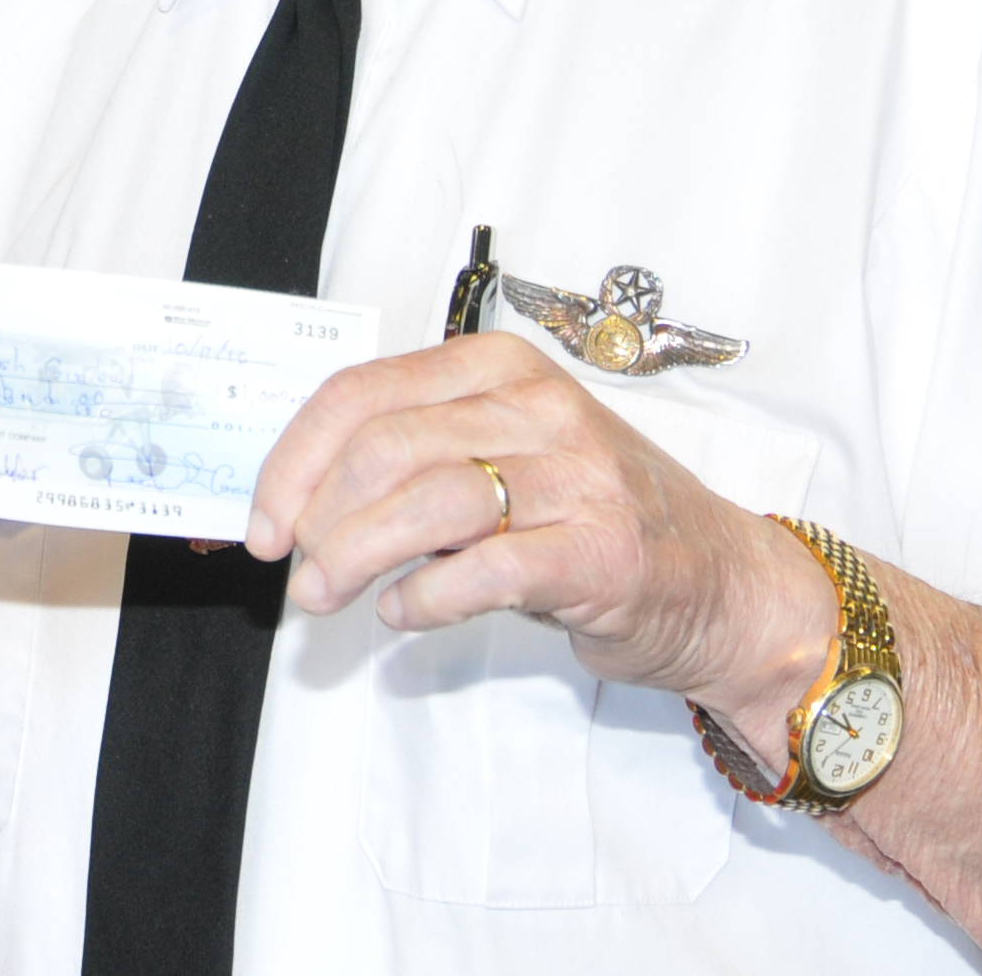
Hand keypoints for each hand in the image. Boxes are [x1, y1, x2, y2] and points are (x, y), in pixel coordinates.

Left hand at [242, 332, 835, 723]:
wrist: (721, 581)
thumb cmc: (593, 518)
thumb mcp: (505, 459)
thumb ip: (416, 462)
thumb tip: (296, 504)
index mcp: (500, 367)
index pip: (363, 391)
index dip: (293, 459)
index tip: (261, 520)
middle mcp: (539, 406)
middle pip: (386, 445)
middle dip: (317, 515)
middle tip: (294, 570)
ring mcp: (577, 475)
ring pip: (430, 499)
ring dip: (356, 555)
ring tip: (326, 597)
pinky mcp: (601, 550)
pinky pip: (488, 568)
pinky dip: (427, 596)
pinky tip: (405, 613)